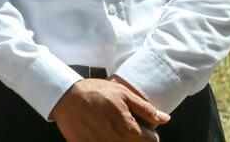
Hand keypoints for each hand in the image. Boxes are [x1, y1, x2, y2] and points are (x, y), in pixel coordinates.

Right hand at [51, 78, 169, 141]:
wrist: (65, 96)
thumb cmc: (94, 92)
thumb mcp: (122, 93)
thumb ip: (145, 109)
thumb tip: (165, 119)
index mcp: (129, 130)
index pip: (152, 140)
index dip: (147, 131)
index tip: (138, 124)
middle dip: (134, 137)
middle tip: (122, 124)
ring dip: (120, 139)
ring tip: (109, 127)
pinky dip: (104, 140)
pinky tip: (98, 131)